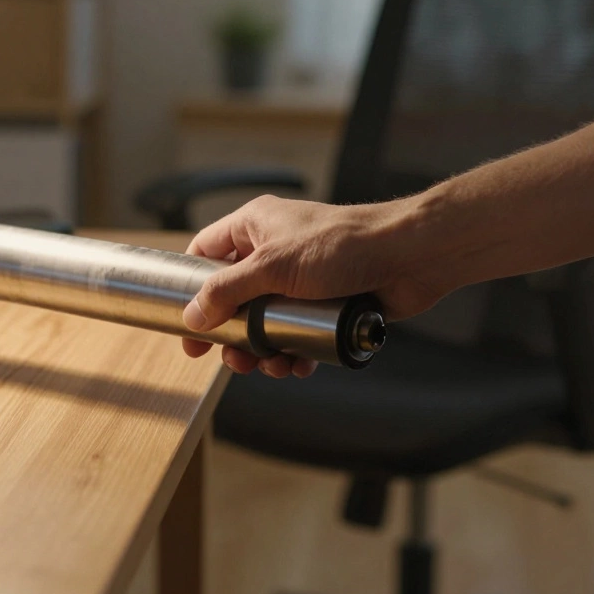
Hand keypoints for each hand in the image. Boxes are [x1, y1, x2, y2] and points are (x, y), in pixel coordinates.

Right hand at [181, 195, 449, 377]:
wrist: (409, 257)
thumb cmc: (342, 246)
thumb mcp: (273, 267)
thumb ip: (227, 291)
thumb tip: (192, 317)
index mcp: (254, 227)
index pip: (205, 253)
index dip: (191, 289)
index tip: (184, 326)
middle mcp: (273, 251)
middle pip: (233, 298)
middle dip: (232, 334)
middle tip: (231, 359)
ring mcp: (299, 279)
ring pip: (264, 322)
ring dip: (263, 350)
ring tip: (271, 366)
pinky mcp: (323, 303)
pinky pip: (295, 333)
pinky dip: (292, 352)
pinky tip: (298, 365)